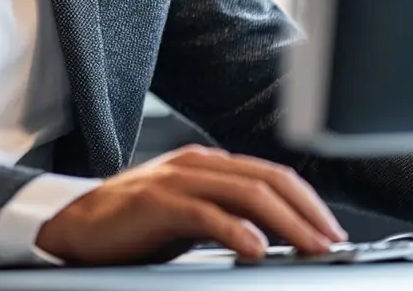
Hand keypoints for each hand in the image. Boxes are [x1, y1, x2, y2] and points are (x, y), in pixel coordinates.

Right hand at [36, 144, 347, 264]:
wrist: (78, 226)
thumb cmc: (134, 225)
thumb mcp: (191, 217)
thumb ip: (227, 217)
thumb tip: (278, 240)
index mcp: (206, 165)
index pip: (270, 175)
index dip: (307, 202)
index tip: (333, 233)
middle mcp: (195, 164)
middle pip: (266, 180)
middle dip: (307, 212)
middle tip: (334, 243)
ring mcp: (175, 179)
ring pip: (245, 192)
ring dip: (286, 223)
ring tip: (311, 248)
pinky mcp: (156, 201)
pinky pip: (205, 212)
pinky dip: (236, 230)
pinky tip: (256, 249)